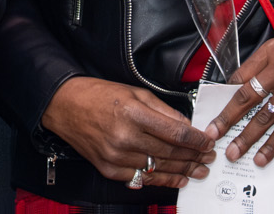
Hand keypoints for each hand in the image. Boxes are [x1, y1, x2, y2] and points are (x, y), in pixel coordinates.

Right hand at [40, 76, 215, 189]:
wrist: (65, 106)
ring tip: (197, 171)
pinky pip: (141, 178)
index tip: (208, 142)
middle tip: (208, 158)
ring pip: (158, 168)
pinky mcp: (108, 169)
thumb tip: (186, 126)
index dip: (196, 140)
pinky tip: (175, 179)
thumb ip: (163, 111)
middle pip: (170, 152)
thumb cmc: (98, 95)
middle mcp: (124, 137)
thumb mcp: (135, 92)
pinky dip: (161, 180)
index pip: (175, 132)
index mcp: (133, 113)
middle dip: (193, 157)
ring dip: (182, 171)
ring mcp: (116, 156)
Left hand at [204, 38, 273, 167]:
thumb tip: (239, 91)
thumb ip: (263, 67)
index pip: (241, 75)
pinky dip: (271, 145)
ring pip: (264, 117)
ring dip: (246, 137)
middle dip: (227, 118)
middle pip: (247, 96)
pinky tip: (261, 156)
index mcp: (271, 51)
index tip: (216, 111)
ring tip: (234, 151)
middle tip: (213, 134)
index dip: (226, 96)